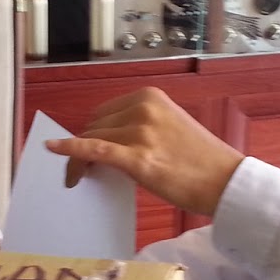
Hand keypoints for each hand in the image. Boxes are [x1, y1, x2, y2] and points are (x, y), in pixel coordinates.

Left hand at [46, 87, 244, 216]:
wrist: (225, 182)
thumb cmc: (200, 160)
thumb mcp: (170, 127)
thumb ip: (140, 127)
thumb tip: (106, 141)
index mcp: (150, 97)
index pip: (104, 113)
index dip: (91, 132)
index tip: (87, 149)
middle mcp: (143, 109)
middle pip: (94, 126)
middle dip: (84, 146)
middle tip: (83, 170)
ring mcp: (140, 133)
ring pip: (91, 141)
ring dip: (78, 159)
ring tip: (78, 178)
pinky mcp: (138, 159)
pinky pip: (94, 151)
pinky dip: (71, 151)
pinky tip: (54, 150)